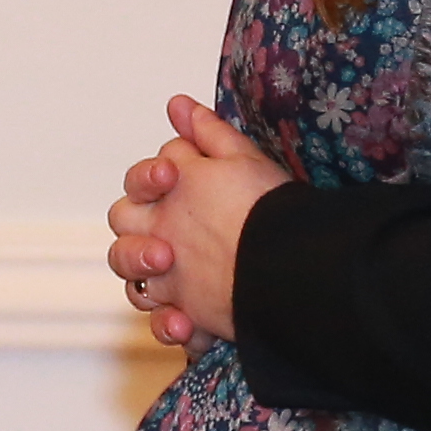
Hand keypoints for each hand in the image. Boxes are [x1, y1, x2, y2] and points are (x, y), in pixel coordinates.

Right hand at [103, 94, 291, 346]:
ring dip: (143, 280)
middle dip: (134, 242)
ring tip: (169, 276)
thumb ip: (207, 133)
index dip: (146, 179)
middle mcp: (170, 240)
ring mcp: (177, 282)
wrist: (306, 269)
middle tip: (165, 246)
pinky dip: (170, 328)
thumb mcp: (242, 166)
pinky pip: (165, 327)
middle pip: (124, 237)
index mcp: (176, 202)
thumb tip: (178, 102)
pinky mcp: (192, 319)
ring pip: (135, 285)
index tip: (169, 175)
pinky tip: (188, 326)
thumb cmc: (271, 214)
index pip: (137, 187)